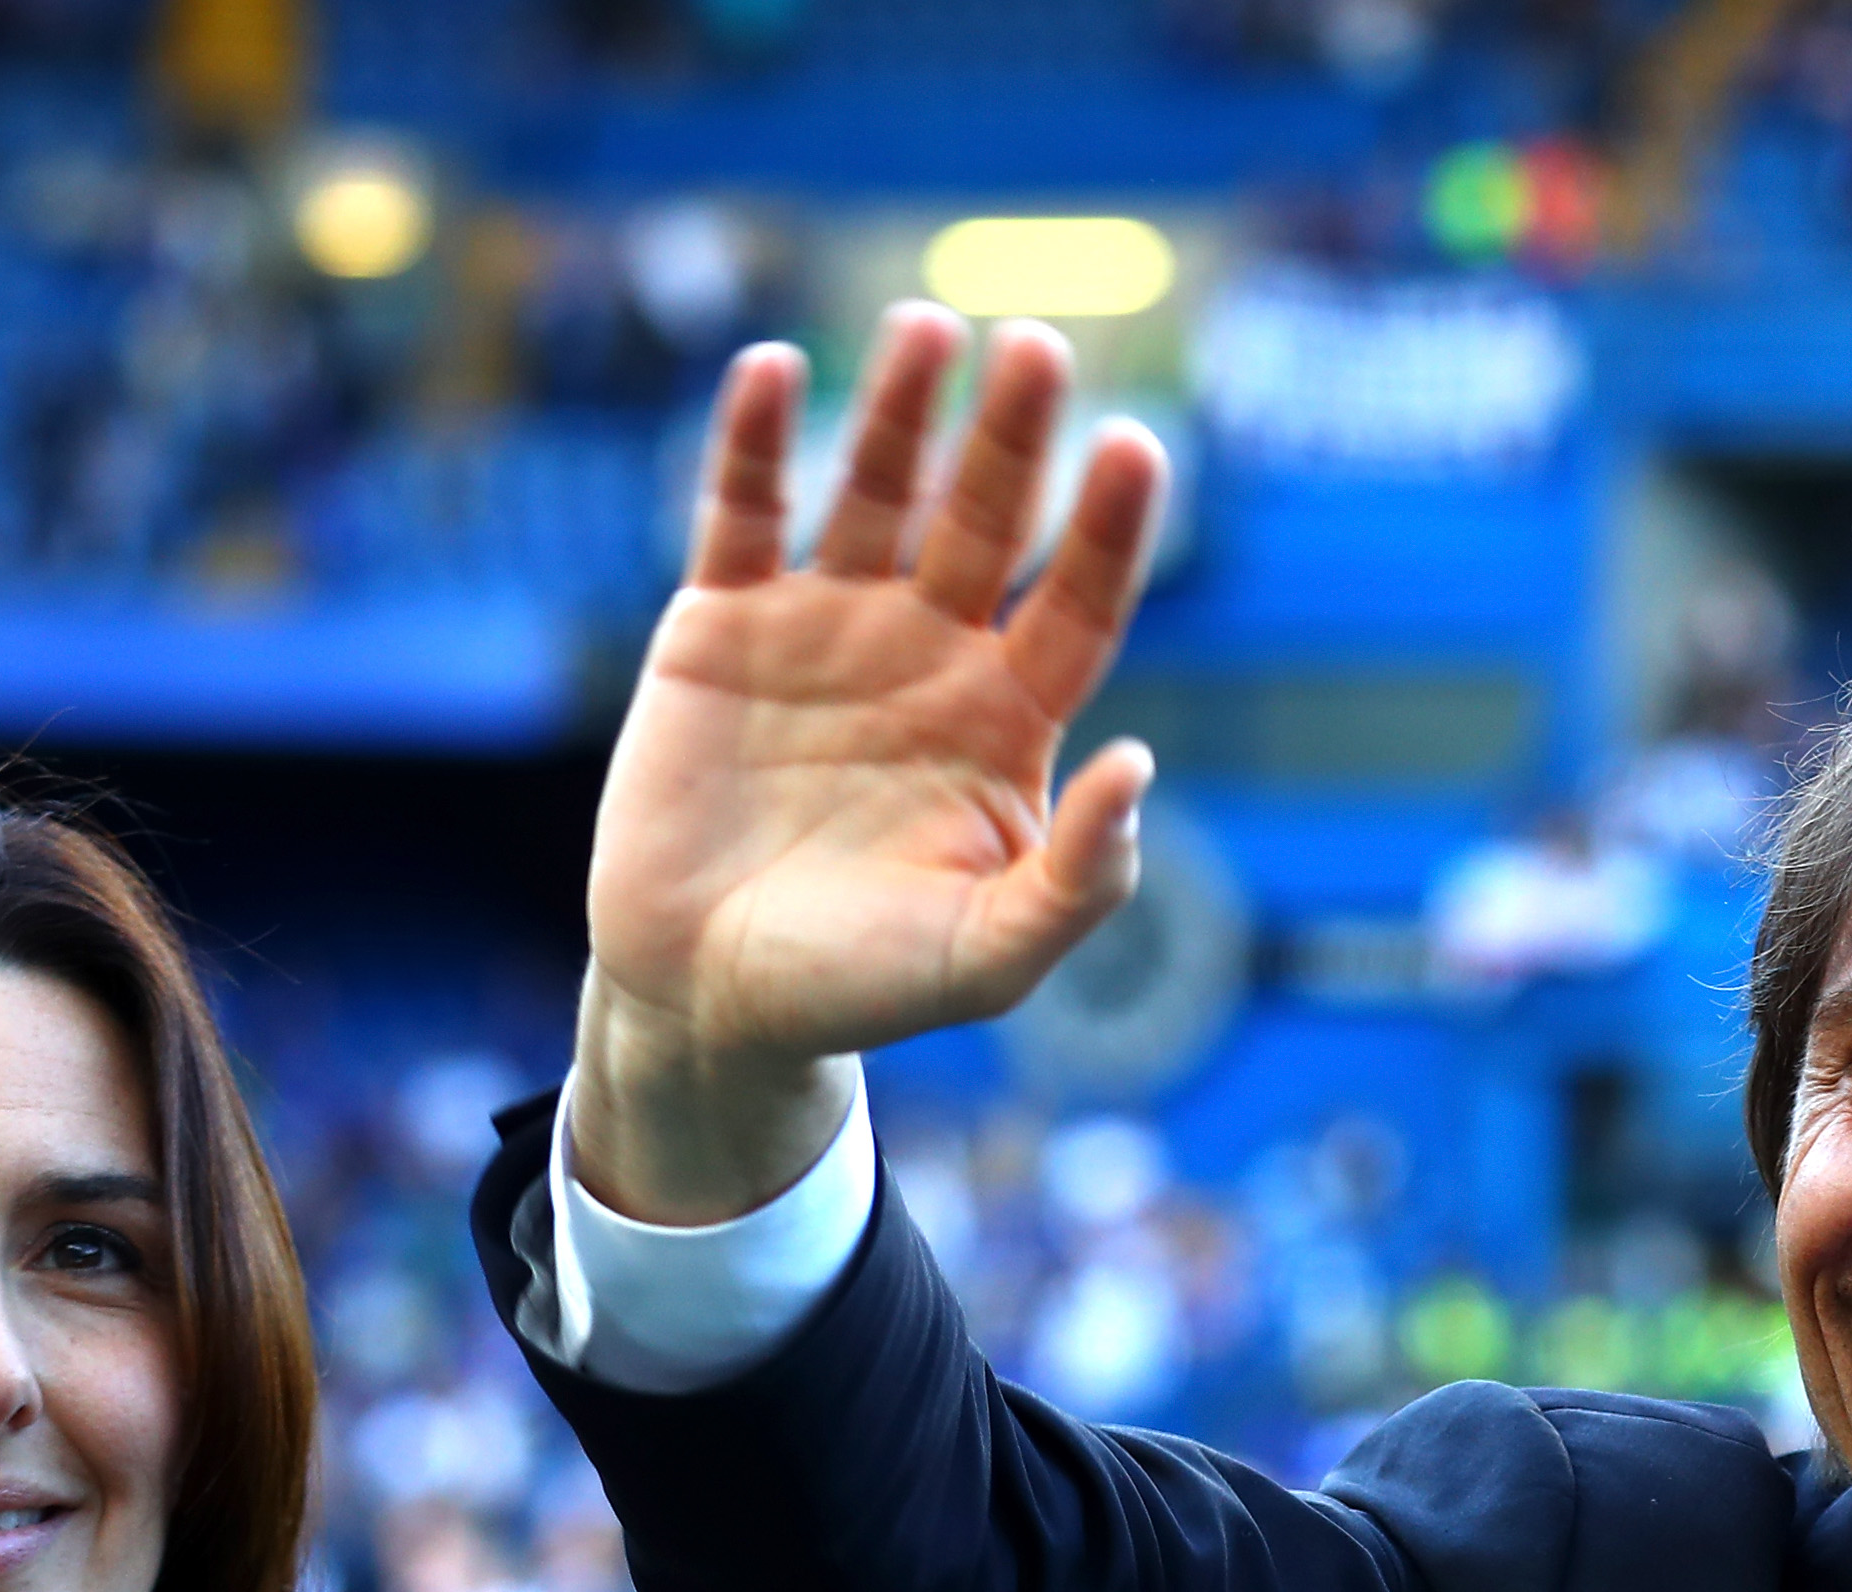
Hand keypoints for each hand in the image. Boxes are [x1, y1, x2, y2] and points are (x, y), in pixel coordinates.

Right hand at [574, 301, 1169, 1221]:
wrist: (709, 1003)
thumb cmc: (861, 988)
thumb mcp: (988, 956)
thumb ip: (1078, 876)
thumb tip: (1142, 762)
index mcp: (1007, 718)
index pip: (1079, 602)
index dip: (1108, 529)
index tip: (1136, 446)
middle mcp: (928, 653)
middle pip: (988, 521)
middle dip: (1012, 437)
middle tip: (1037, 350)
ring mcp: (825, 627)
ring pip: (877, 491)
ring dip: (903, 412)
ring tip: (930, 328)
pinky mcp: (720, 624)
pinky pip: (744, 513)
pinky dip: (757, 442)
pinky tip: (779, 369)